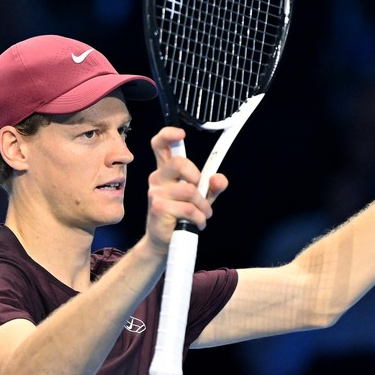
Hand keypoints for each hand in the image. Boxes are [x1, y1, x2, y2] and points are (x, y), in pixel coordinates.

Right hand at [144, 127, 228, 251]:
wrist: (165, 241)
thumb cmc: (181, 215)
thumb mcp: (202, 198)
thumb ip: (212, 186)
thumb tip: (219, 178)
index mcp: (166, 171)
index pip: (160, 145)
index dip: (168, 135)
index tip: (181, 133)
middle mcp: (158, 178)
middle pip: (179, 162)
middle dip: (196, 177)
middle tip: (200, 191)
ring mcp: (155, 192)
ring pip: (190, 190)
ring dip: (202, 206)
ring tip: (201, 214)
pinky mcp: (158, 208)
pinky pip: (188, 208)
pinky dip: (198, 218)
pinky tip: (195, 223)